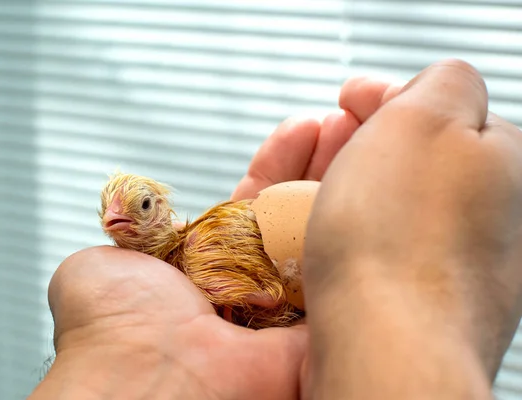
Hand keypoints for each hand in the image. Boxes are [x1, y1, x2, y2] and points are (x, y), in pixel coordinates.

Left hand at [29, 114, 359, 399]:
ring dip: (346, 183)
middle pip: (295, 214)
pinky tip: (374, 178)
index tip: (303, 129)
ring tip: (364, 131)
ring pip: (325, 235)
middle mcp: (252, 287)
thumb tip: (134, 223)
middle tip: (344, 122)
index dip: (279, 166)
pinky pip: (344, 271)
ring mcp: (288, 308)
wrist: (143, 378)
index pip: (254, 206)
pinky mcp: (317, 330)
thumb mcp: (101, 265)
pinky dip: (360, 226)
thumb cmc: (112, 325)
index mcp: (206, 268)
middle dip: (322, 164)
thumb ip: (130, 238)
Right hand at [302, 59, 521, 398]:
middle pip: (405, 163)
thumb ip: (444, 81)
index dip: (387, 99)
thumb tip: (433, 90)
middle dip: (358, 140)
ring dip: (332, 180)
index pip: (443, 117)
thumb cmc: (399, 238)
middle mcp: (477, 224)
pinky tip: (299, 226)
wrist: (379, 352)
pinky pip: (356, 250)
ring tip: (298, 178)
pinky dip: (322, 227)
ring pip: (375, 206)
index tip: (347, 99)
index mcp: (500, 173)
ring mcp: (438, 268)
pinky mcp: (394, 303)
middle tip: (323, 134)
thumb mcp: (429, 116)